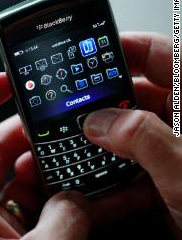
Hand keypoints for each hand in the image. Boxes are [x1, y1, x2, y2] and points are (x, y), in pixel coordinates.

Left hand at [0, 73, 89, 238]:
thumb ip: (65, 217)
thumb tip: (76, 199)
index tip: (4, 82)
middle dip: (21, 133)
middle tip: (56, 126)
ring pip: (3, 180)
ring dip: (36, 170)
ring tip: (71, 166)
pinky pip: (14, 209)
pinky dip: (40, 201)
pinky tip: (69, 201)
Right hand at [83, 32, 181, 230]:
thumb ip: (142, 137)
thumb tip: (98, 120)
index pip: (158, 55)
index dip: (123, 47)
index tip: (86, 54)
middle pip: (133, 97)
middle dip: (98, 106)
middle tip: (69, 109)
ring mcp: (173, 152)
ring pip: (126, 137)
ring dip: (98, 148)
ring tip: (72, 149)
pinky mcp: (165, 180)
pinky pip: (130, 172)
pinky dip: (110, 183)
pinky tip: (93, 192)